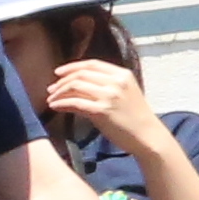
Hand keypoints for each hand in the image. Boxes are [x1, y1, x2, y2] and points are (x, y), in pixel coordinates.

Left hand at [38, 54, 162, 154]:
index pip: (92, 64)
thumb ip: (107, 84)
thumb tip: (78, 83)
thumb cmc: (135, 117)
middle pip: (81, 74)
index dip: (72, 67)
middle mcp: (116, 82)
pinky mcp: (102, 111)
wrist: (148, 135)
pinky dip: (61, 104)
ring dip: (59, 92)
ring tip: (51, 99)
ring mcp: (109, 96)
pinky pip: (75, 103)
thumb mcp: (125, 92)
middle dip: (62, 81)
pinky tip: (54, 107)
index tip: (58, 73)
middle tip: (51, 89)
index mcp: (122, 74)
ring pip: (75, 86)